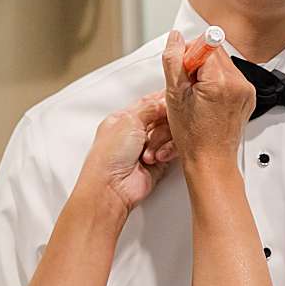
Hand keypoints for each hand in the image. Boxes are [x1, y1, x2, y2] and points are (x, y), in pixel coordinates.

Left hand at [75, 93, 175, 213]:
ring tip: (150, 151)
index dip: (162, 99)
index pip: (149, 102)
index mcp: (124, 118)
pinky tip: (158, 157)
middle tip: (165, 125)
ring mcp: (148, 146)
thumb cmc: (109, 156)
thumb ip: (151, 107)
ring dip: (162, 140)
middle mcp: (136, 131)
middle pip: (162, 117)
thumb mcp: (129, 120)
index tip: (175, 98)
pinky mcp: (159, 161)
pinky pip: (174, 149)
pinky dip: (168, 151)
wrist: (111, 187)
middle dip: (164, 122)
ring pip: (170, 133)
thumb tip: (165, 100)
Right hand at [160, 29, 255, 168]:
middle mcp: (240, 84)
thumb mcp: (174, 95)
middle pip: (216, 52)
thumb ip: (174, 60)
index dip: (190, 56)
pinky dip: (217, 83)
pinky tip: (208, 101)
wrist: (211, 160)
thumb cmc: (193, 136)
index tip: (185, 72)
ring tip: (198, 97)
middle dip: (198, 65)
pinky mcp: (248, 97)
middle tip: (189, 88)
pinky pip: (231, 78)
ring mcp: (247, 91)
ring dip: (207, 73)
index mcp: (222, 81)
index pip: (207, 44)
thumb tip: (175, 38)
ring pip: (222, 64)